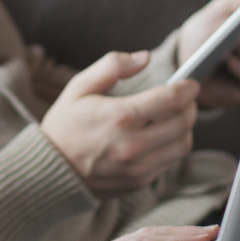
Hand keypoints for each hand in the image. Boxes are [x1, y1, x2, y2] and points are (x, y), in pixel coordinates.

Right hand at [41, 51, 198, 195]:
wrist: (48, 172)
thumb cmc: (63, 126)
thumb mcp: (79, 87)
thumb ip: (112, 66)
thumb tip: (144, 58)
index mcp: (119, 117)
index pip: (170, 100)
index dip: (187, 88)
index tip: (191, 83)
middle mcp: (133, 145)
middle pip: (184, 123)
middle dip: (190, 106)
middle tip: (185, 98)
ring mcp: (138, 167)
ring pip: (183, 145)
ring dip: (185, 128)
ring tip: (173, 117)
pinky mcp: (139, 182)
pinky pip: (170, 162)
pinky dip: (171, 146)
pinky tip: (158, 137)